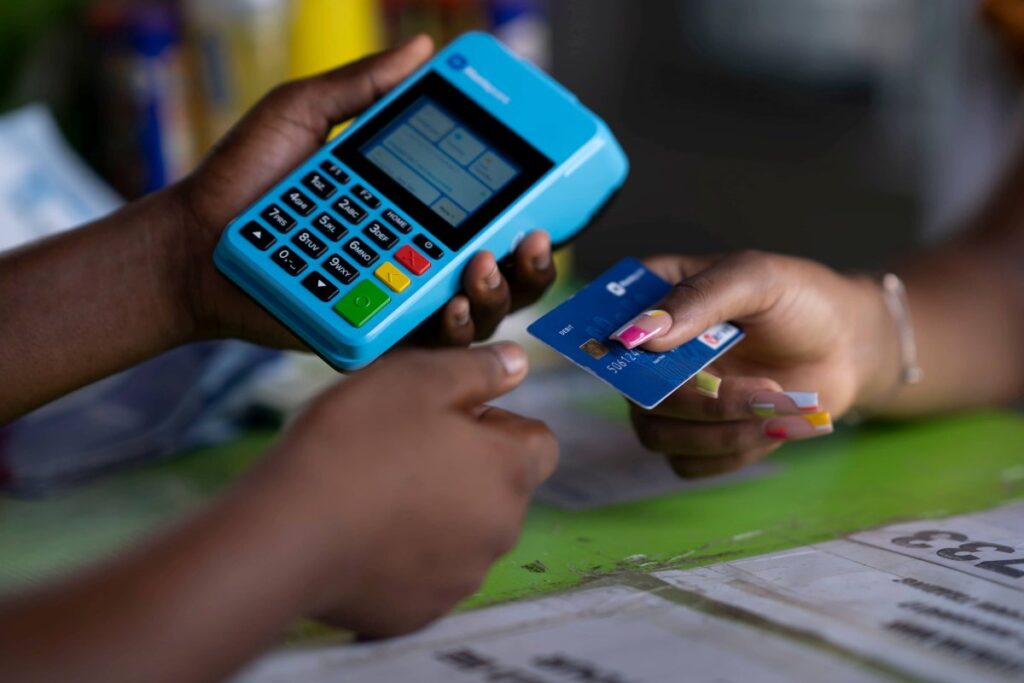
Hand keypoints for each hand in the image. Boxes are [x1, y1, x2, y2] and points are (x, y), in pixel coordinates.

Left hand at [168, 35, 555, 349]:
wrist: (193, 242)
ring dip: (497, 293)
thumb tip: (420, 45)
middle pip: (503, 272)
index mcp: (415, 211)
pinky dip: (453, 330)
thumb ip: (363, 86)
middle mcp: (420, 260)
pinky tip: (453, 303)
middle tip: (526, 236)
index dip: (529, 209)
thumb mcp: (305, 116)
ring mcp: (401, 302)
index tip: (549, 190)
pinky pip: (430, 347)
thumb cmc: (244, 181)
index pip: (488, 214)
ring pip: (480, 315)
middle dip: (531, 263)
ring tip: (482, 262)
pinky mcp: (377, 339)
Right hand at [251, 343, 557, 635]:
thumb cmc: (354, 444)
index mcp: (508, 471)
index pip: (538, 442)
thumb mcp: (418, 378)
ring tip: (376, 491)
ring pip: (464, 531)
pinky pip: (426, 572)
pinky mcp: (420, 610)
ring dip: (437, 510)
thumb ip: (479, 368)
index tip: (446, 417)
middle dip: (465, 466)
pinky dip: (406, 554)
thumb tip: (519, 362)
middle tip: (402, 448)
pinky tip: (363, 534)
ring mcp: (461, 577)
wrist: (288, 533)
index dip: (496, 422)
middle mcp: (500, 530)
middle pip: (500, 488)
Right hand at [616, 251, 898, 477]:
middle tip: (766, 390)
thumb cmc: (803, 301)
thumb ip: (699, 299)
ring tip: (781, 408)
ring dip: (723, 433)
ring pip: (657, 435)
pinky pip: (688, 463)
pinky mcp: (696, 437)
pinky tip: (775, 426)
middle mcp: (651, 352)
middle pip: (635, 393)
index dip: (618, 345)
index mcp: (656, 296)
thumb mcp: (757, 280)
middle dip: (705, 401)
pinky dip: (735, 453)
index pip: (608, 320)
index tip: (655, 356)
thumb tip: (641, 334)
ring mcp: (671, 397)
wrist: (849, 349)